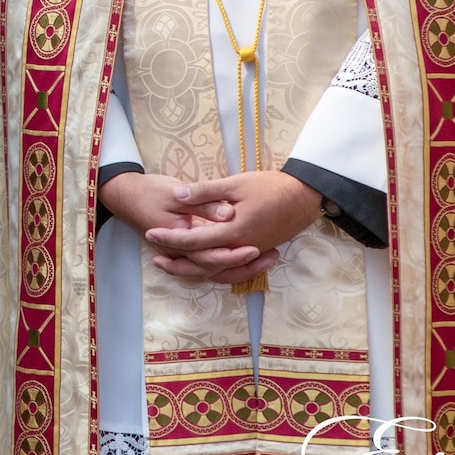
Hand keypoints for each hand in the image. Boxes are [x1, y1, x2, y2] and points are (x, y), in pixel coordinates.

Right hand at [101, 171, 275, 284]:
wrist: (125, 195)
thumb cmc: (149, 191)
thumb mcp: (175, 192)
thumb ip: (203, 203)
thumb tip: (229, 213)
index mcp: (178, 239)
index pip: (209, 255)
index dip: (233, 254)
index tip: (256, 247)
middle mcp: (180, 252)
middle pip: (215, 269)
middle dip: (243, 266)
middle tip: (270, 256)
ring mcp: (181, 254)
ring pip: (213, 271)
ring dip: (239, 269)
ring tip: (265, 260)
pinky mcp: (184, 250)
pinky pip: (208, 265)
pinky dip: (227, 265)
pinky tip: (245, 258)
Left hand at [139, 170, 321, 284]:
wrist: (304, 197)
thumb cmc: (271, 187)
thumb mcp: (236, 184)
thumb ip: (206, 192)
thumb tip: (178, 195)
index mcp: (233, 232)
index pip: (194, 240)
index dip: (170, 238)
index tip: (150, 233)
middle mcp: (240, 248)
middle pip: (202, 263)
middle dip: (177, 260)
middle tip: (154, 255)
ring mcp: (250, 252)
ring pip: (217, 270)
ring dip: (193, 269)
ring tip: (172, 263)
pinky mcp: (256, 251)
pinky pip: (231, 268)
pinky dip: (213, 268)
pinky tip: (201, 261)